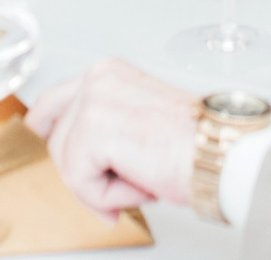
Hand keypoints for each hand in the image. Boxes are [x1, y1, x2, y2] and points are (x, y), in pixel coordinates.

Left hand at [26, 60, 199, 217]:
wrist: (223, 154)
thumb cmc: (194, 144)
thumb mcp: (138, 122)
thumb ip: (103, 127)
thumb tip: (73, 158)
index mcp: (109, 72)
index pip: (52, 102)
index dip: (47, 134)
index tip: (50, 151)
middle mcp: (97, 78)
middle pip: (56, 142)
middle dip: (84, 177)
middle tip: (118, 192)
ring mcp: (93, 101)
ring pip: (68, 166)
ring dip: (102, 188)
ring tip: (141, 181)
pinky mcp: (93, 131)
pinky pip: (81, 182)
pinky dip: (109, 197)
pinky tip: (140, 184)